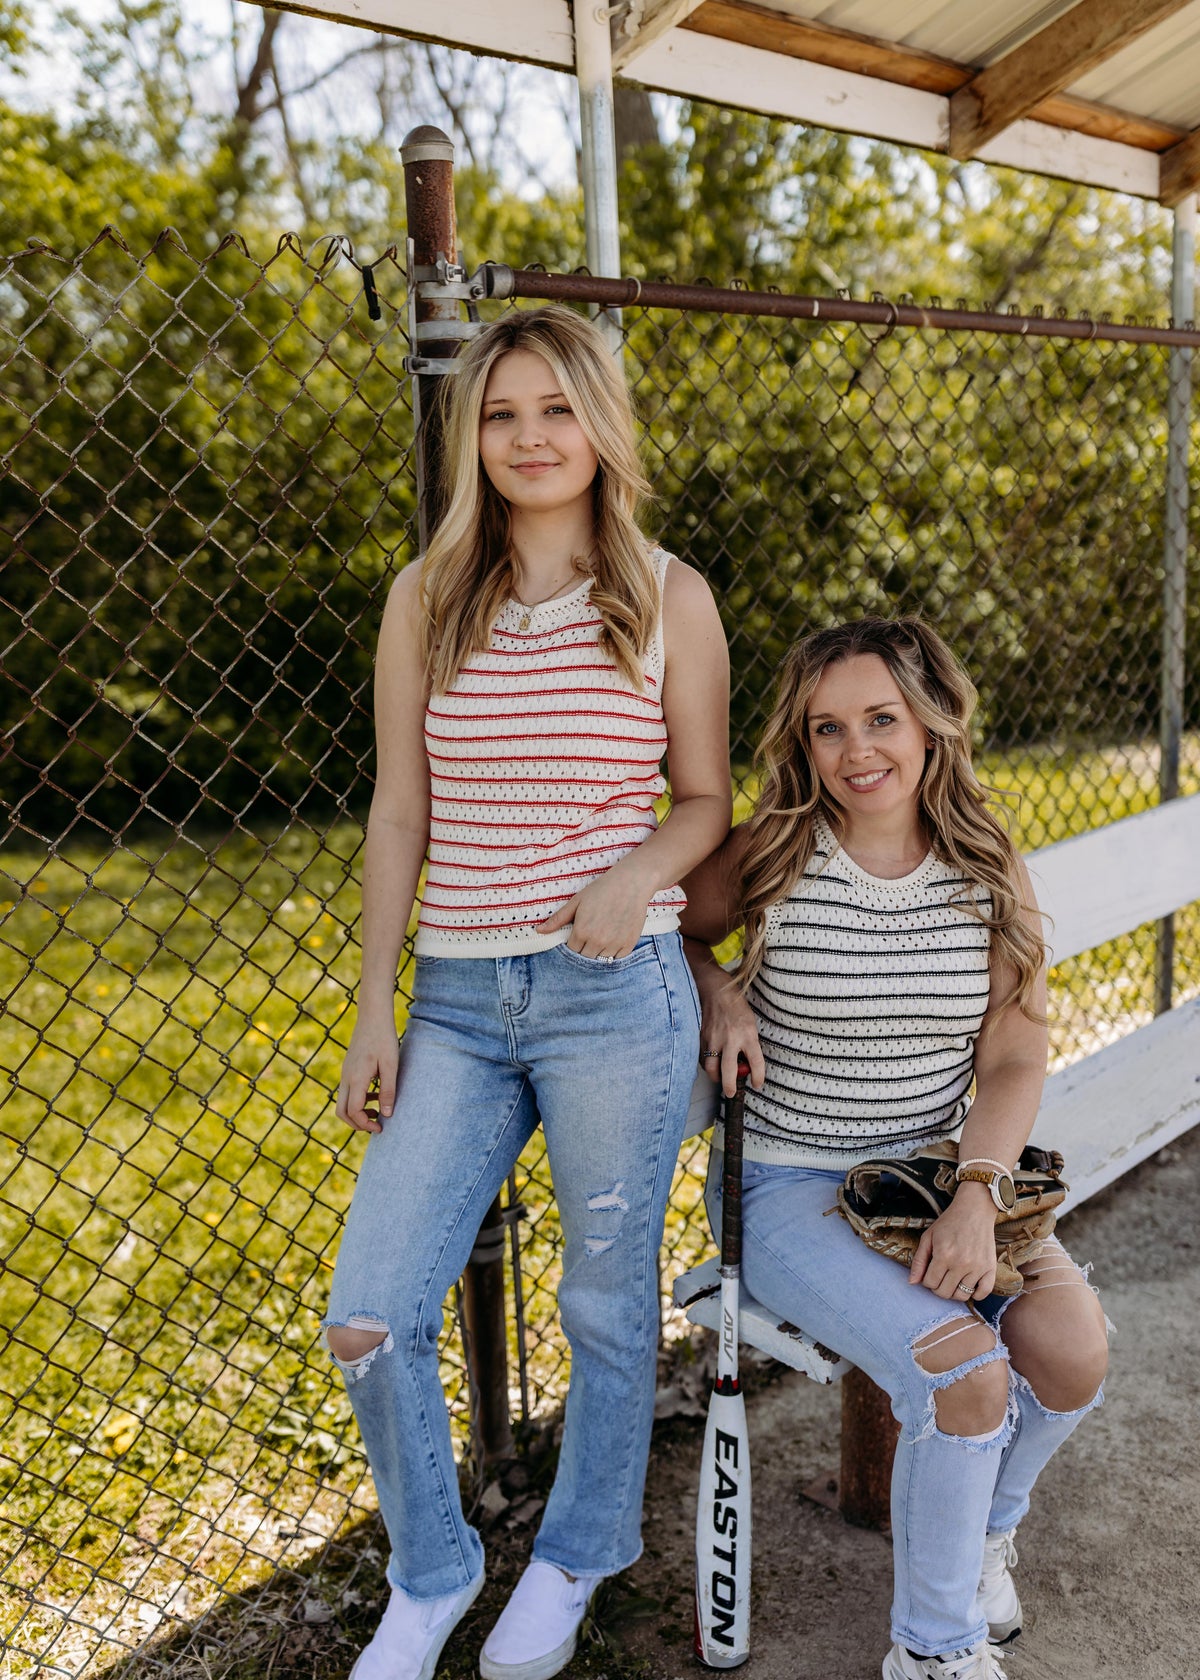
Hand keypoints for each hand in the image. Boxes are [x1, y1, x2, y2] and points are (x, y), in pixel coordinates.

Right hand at [337, 1014, 400, 1132]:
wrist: (373, 1017)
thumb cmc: (384, 1039)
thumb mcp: (391, 1066)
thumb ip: (388, 1091)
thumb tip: (387, 1114)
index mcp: (356, 1078)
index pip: (353, 1111)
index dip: (365, 1124)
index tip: (381, 1127)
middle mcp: (346, 1078)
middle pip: (342, 1112)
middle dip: (357, 1123)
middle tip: (376, 1125)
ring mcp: (345, 1073)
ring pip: (343, 1103)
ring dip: (357, 1113)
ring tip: (378, 1111)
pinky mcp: (348, 1069)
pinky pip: (348, 1092)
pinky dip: (358, 1100)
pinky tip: (376, 1095)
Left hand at [535, 861, 652, 957]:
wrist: (630, 883)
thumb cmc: (601, 890)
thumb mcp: (576, 902)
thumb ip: (558, 919)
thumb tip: (539, 931)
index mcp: (582, 931)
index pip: (571, 951)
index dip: (573, 945)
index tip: (577, 937)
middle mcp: (597, 941)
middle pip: (585, 958)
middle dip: (585, 950)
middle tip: (590, 936)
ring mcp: (614, 944)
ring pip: (601, 961)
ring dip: (599, 953)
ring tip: (602, 937)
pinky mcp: (628, 944)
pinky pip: (617, 959)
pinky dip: (614, 953)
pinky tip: (613, 939)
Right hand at [698, 975, 765, 1097]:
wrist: (715, 989)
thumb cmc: (735, 1005)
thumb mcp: (750, 1023)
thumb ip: (749, 1043)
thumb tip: (746, 1063)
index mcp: (747, 1034)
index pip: (756, 1062)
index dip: (758, 1077)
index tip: (757, 1084)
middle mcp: (730, 1039)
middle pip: (728, 1071)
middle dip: (729, 1087)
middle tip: (730, 1093)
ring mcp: (713, 1039)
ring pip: (711, 1068)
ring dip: (715, 1077)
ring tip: (719, 1078)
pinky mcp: (701, 1038)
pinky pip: (703, 1057)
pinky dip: (708, 1063)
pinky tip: (712, 1061)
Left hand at [908, 1184, 997, 1299]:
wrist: (974, 1210)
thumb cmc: (949, 1223)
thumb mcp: (928, 1237)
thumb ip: (919, 1260)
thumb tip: (912, 1282)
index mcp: (944, 1254)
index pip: (930, 1283)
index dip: (927, 1280)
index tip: (930, 1272)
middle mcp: (961, 1263)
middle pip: (944, 1292)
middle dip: (938, 1288)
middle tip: (940, 1278)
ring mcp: (978, 1267)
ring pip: (962, 1295)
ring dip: (954, 1291)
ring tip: (952, 1280)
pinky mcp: (991, 1268)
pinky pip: (984, 1293)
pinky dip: (975, 1294)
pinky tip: (968, 1284)